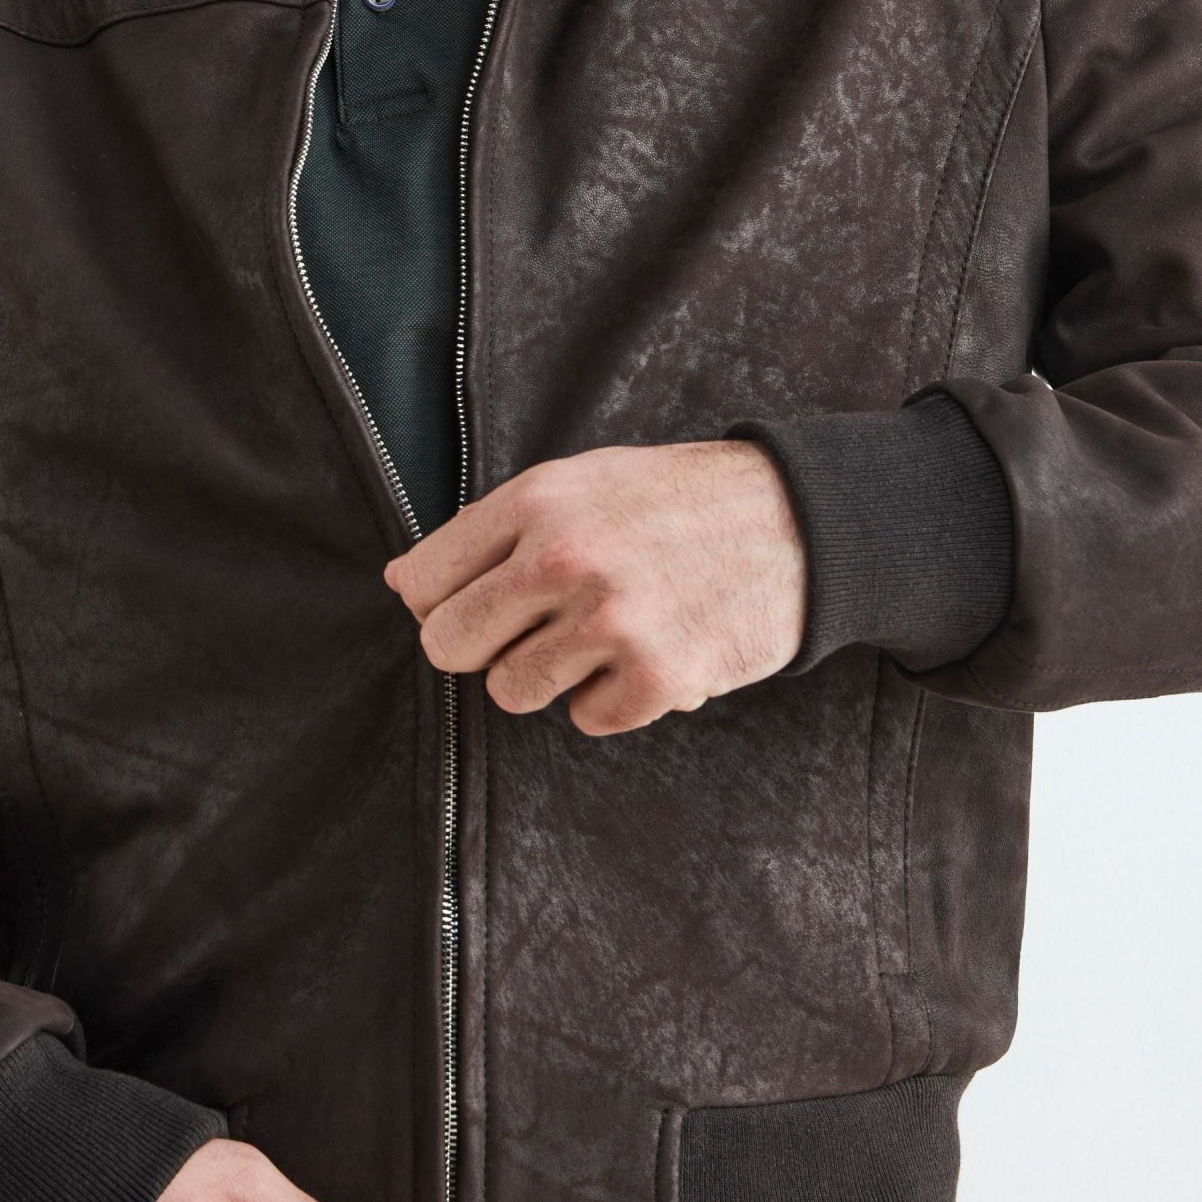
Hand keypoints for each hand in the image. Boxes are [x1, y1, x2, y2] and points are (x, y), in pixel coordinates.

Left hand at [384, 438, 805, 734]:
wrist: (796, 520)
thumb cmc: (673, 501)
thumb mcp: (580, 482)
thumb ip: (492, 528)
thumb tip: (405, 585)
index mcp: (537, 501)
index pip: (423, 584)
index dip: (441, 603)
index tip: (477, 603)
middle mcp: (565, 558)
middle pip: (450, 647)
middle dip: (480, 647)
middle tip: (528, 630)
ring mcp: (612, 620)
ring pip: (512, 691)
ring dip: (550, 674)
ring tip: (598, 634)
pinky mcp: (659, 676)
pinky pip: (586, 718)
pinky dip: (610, 697)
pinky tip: (644, 654)